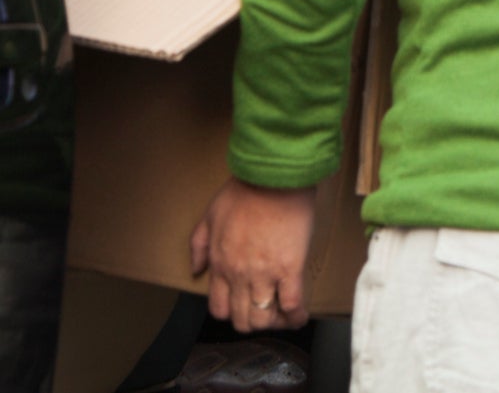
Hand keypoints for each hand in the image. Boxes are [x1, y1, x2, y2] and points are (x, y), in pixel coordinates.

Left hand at [190, 178, 316, 332]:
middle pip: (243, 317)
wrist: (273, 177)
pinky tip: (299, 314)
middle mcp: (239, 275)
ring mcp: (264, 273)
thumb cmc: (244, 191)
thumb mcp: (209, 215)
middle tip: (265, 314)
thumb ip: (198, 246)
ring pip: (265, 315)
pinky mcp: (290, 267)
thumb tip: (197, 271)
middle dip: (253, 322)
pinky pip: (291, 302)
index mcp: (220, 265)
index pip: (220, 308)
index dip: (232, 313)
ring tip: (283, 316)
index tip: (242, 307)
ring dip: (274, 322)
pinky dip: (296, 314)